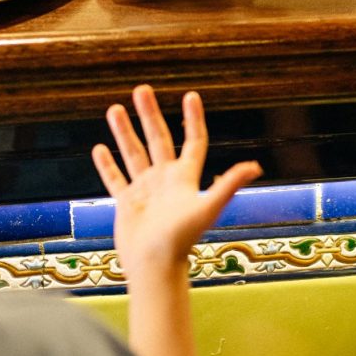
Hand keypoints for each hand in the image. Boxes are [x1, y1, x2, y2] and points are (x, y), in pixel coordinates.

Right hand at [92, 84, 261, 276]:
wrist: (155, 267)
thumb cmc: (181, 239)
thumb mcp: (207, 207)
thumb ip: (229, 184)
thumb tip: (256, 166)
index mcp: (185, 177)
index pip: (192, 140)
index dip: (193, 118)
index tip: (190, 95)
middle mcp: (165, 180)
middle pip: (158, 139)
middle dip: (149, 114)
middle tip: (141, 89)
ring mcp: (145, 191)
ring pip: (134, 154)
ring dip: (124, 132)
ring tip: (114, 108)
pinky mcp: (126, 204)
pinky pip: (115, 179)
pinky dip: (107, 164)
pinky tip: (99, 148)